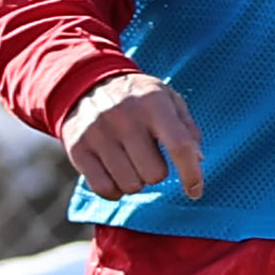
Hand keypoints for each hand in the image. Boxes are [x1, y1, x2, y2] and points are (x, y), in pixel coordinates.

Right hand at [61, 72, 203, 200]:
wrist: (86, 83)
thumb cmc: (138, 98)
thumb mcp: (168, 99)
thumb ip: (187, 128)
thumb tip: (197, 160)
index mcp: (153, 103)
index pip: (179, 146)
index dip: (192, 174)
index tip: (195, 191)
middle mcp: (124, 117)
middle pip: (154, 174)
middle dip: (156, 173)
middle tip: (148, 158)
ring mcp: (98, 133)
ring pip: (130, 185)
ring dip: (135, 181)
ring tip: (130, 163)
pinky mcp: (78, 149)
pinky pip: (104, 189)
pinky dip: (114, 190)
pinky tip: (115, 175)